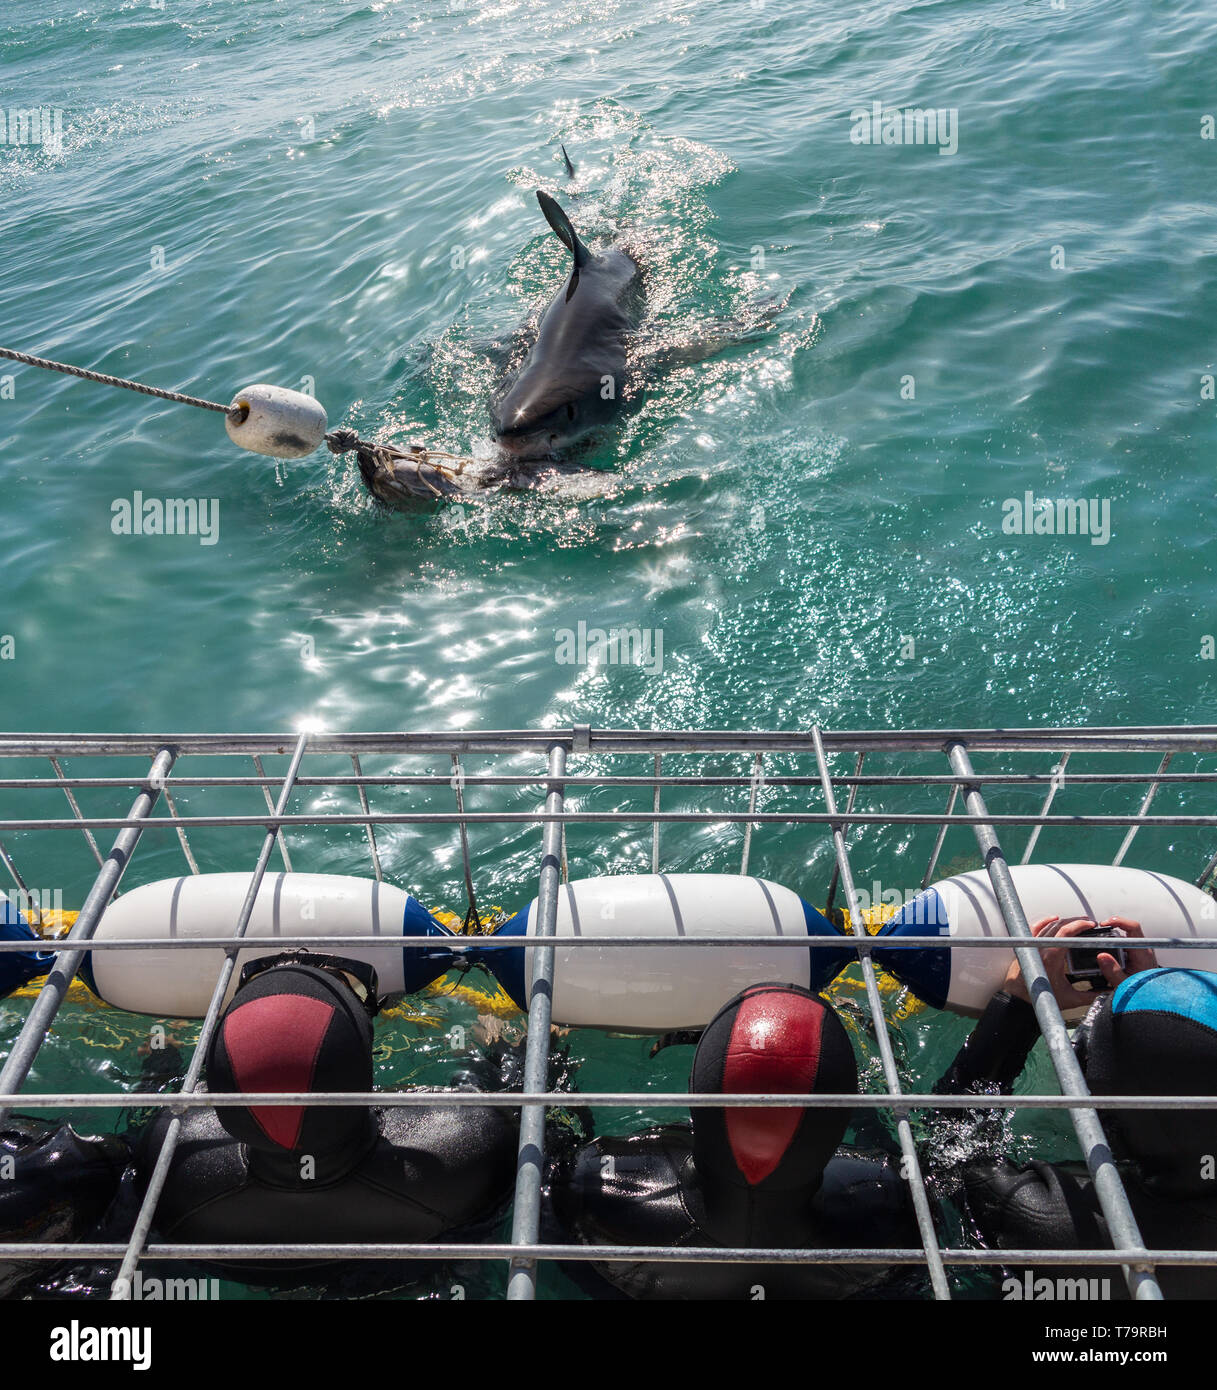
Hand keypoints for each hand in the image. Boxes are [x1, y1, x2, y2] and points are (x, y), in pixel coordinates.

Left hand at [1001, 916, 1148, 1011]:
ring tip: (1077, 922)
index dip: (1080, 925)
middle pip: (1059, 926)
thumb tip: (1107, 992)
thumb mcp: (1071, 999)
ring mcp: (1033, 946)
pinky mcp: (1027, 947)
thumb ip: (1091, 995)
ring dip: (1064, 921)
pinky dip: (1045, 921)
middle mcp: (1040, 949)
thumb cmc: (1041, 999)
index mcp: (1051, 958)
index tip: (1091, 924)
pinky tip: (1054, 919)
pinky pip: (1035, 928)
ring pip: (1048, 925)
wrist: (1019, 1000)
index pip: (1066, 933)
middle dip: (1076, 921)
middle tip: (1089, 923)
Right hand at [1094, 916, 1156, 985]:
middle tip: (1096, 936)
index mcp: (1143, 953)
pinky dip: (1113, 945)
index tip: (1104, 924)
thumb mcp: (1124, 985)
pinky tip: (1106, 953)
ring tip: (1100, 946)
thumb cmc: (1143, 991)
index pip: (1133, 928)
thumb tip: (1101, 956)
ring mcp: (1140, 950)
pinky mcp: (1136, 954)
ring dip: (1110, 940)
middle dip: (1109, 932)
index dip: (1118, 922)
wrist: (1153, 997)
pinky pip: (1123, 943)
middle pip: (1125, 930)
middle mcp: (1143, 949)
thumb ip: (1112, 972)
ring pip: (1123, 936)